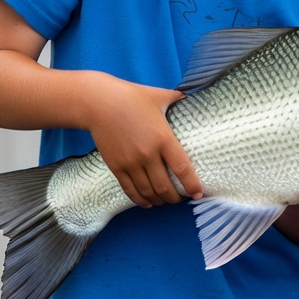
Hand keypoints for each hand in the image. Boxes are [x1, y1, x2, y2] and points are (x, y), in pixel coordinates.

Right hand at [83, 75, 202, 206]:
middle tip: (182, 199)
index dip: (191, 184)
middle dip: (175, 198)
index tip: (198, 193)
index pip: (182, 168)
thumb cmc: (133, 97)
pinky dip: (140, 200)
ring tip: (166, 201)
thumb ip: (179, 99)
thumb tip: (194, 95)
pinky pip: (130, 190)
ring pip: (148, 191)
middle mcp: (148, 154)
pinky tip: (147, 202)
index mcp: (163, 138)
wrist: (100, 103)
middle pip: (165, 186)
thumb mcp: (160, 95)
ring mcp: (130, 163)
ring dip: (159, 200)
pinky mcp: (116, 167)